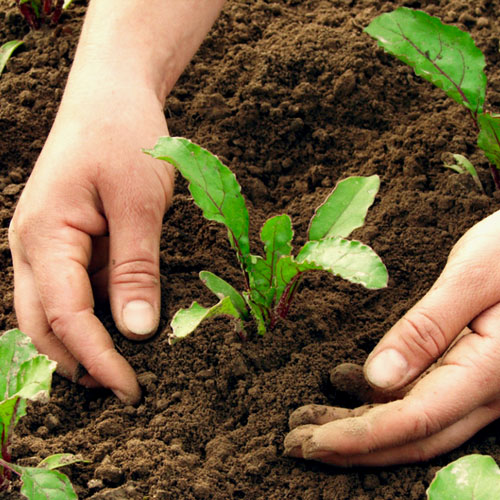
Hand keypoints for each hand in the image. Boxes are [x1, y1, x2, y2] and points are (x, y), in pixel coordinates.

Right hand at [9, 85, 172, 404]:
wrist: (111, 96)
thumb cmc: (124, 138)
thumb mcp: (139, 205)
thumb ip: (135, 270)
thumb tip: (136, 331)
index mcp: (44, 237)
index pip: (65, 318)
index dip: (97, 357)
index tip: (131, 387)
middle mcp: (34, 246)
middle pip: (45, 323)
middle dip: (79, 360)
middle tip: (121, 389)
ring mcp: (47, 243)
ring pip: (56, 310)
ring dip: (84, 341)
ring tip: (122, 368)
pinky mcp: (67, 239)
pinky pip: (73, 287)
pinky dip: (93, 313)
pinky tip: (120, 323)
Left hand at [284, 209, 499, 464]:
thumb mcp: (473, 276)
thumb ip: (428, 328)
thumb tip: (376, 377)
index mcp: (488, 369)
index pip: (413, 420)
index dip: (358, 436)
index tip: (311, 440)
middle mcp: (489, 392)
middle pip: (412, 437)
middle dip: (351, 445)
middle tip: (296, 442)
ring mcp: (484, 388)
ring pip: (418, 427)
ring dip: (363, 431)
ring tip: (312, 423)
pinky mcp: (474, 375)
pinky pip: (427, 405)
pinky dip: (384, 409)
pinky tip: (351, 396)